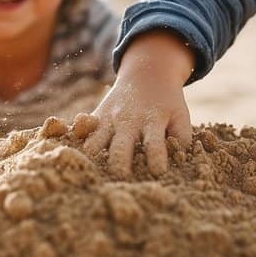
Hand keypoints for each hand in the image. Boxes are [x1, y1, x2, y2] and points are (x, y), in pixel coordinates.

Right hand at [82, 30, 194, 177]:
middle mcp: (127, 121)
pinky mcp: (95, 119)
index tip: (158, 173)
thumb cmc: (167, 103)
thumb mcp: (180, 115)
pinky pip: (80, 135)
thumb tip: (179, 163)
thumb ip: (182, 137)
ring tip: (95, 177)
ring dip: (94, 161)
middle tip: (121, 182)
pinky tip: (73, 160)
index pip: (154, 145)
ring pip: (93, 144)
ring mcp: (108, 120)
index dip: (156, 161)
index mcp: (152, 121)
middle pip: (119, 149)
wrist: (146, 74)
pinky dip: (77, 147)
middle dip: (119, 167)